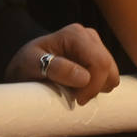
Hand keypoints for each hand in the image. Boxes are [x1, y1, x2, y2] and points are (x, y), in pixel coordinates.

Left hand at [5, 23, 119, 104]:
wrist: (24, 66)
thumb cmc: (24, 65)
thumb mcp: (29, 66)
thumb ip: (55, 69)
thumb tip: (84, 77)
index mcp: (75, 34)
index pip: (99, 62)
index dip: (92, 86)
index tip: (76, 101)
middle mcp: (89, 35)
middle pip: (108, 67)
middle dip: (96, 88)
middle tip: (76, 100)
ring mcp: (96, 45)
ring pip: (112, 72)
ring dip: (97, 87)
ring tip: (74, 92)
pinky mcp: (99, 56)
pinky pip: (109, 75)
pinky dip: (97, 86)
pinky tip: (80, 87)